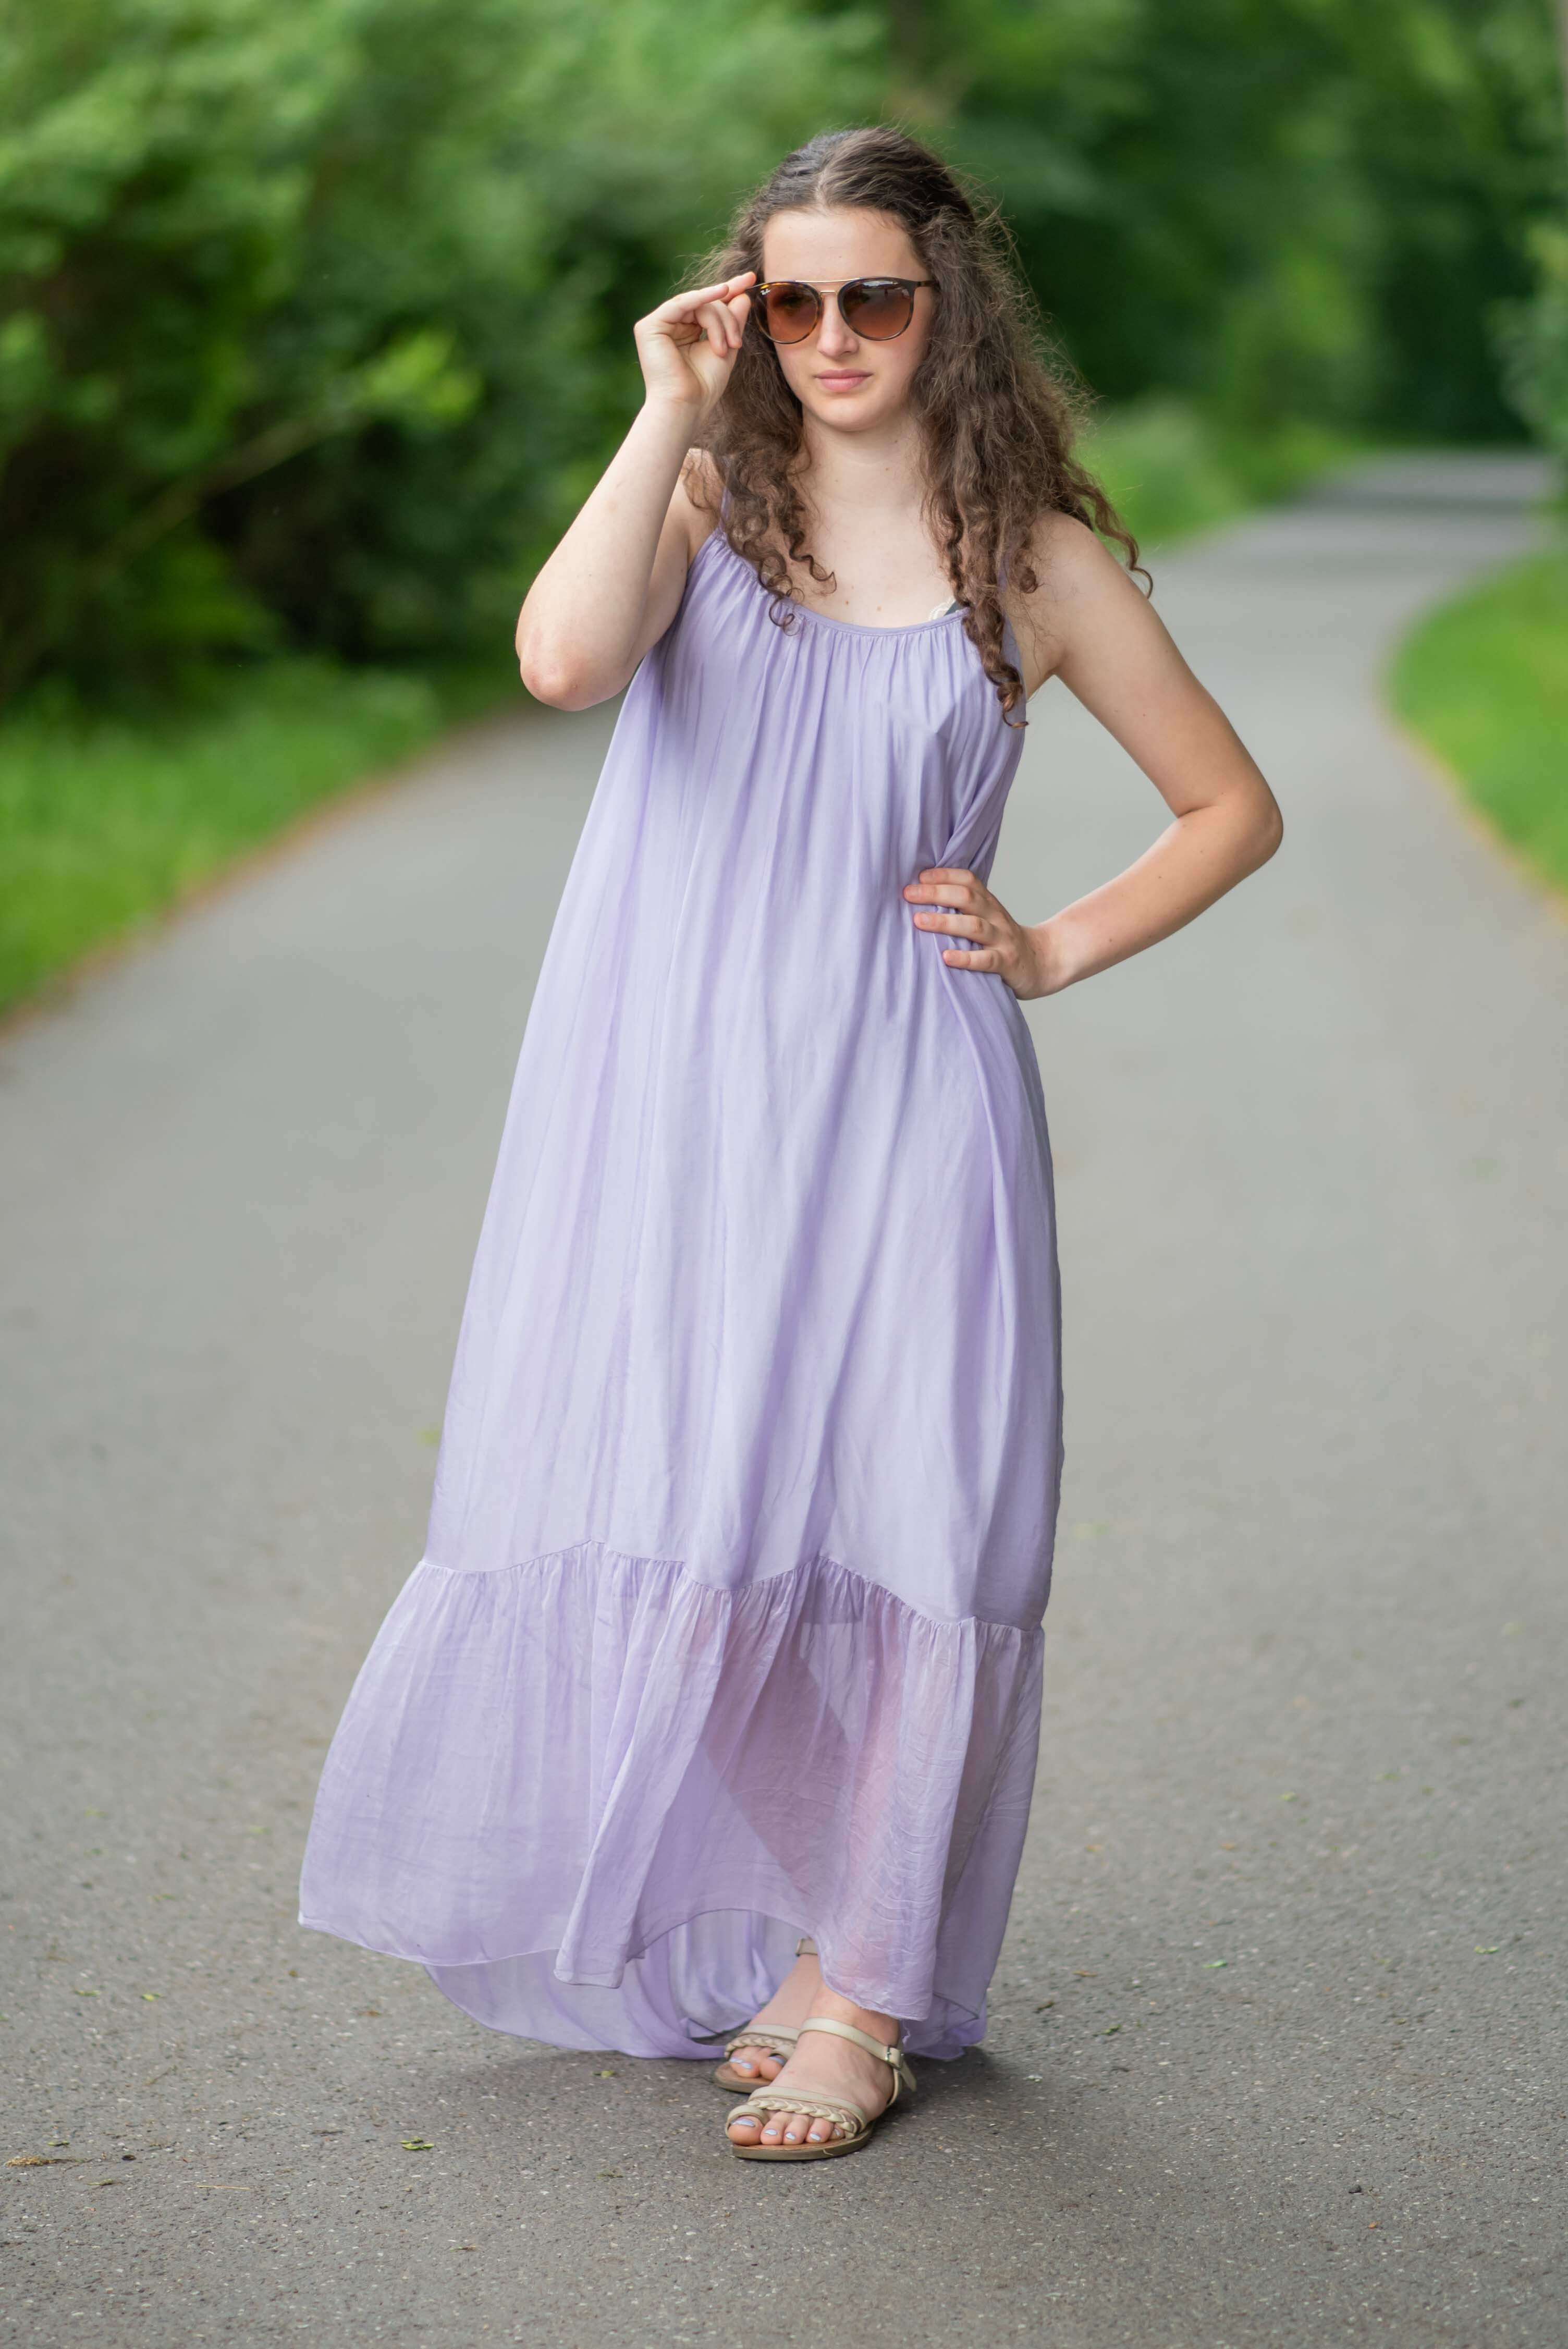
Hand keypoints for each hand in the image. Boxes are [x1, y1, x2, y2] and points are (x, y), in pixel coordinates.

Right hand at [633, 273, 755, 425]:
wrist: (685, 407)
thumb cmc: (704, 387)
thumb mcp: (726, 348)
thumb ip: (733, 322)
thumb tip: (743, 295)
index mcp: (686, 331)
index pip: (708, 304)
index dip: (729, 289)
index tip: (751, 278)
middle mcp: (671, 325)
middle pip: (706, 304)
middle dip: (727, 318)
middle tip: (737, 343)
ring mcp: (658, 325)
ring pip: (698, 304)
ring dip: (718, 321)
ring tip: (726, 347)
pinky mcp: (649, 327)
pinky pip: (680, 303)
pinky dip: (702, 298)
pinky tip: (721, 292)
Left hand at [903, 867, 1050, 998]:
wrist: (1042, 963)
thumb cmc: (1002, 940)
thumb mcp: (987, 918)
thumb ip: (963, 908)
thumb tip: (922, 897)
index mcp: (989, 904)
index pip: (969, 880)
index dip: (944, 875)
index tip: (919, 877)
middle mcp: (996, 917)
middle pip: (967, 898)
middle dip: (936, 894)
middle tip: (909, 894)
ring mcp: (1002, 940)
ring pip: (974, 926)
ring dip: (945, 922)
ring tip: (920, 921)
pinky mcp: (1007, 964)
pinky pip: (986, 960)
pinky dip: (965, 958)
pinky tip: (946, 958)